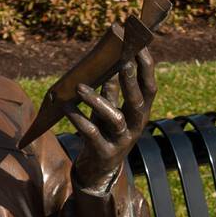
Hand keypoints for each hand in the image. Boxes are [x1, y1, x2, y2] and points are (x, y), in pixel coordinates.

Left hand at [66, 47, 156, 193]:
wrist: (98, 172)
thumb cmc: (104, 134)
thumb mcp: (109, 110)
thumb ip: (111, 90)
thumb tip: (110, 61)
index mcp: (139, 112)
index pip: (149, 86)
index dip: (146, 66)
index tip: (139, 43)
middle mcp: (135, 126)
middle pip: (139, 100)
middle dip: (131, 79)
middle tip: (123, 59)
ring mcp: (121, 141)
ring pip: (115, 118)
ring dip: (98, 101)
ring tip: (80, 87)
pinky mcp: (104, 153)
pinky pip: (91, 134)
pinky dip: (78, 119)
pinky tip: (66, 107)